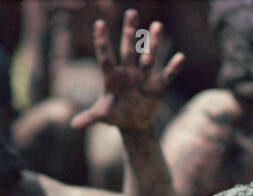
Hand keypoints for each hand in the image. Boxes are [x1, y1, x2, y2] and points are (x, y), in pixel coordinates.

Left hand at [70, 8, 184, 131]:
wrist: (134, 123)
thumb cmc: (116, 114)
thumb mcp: (102, 116)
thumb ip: (89, 118)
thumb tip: (73, 125)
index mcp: (113, 77)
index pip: (105, 57)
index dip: (102, 42)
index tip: (99, 23)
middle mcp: (128, 72)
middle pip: (128, 50)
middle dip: (129, 32)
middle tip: (130, 12)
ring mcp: (143, 77)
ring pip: (148, 57)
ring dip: (153, 43)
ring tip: (157, 25)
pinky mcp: (157, 87)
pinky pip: (166, 76)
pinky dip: (173, 68)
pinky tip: (180, 57)